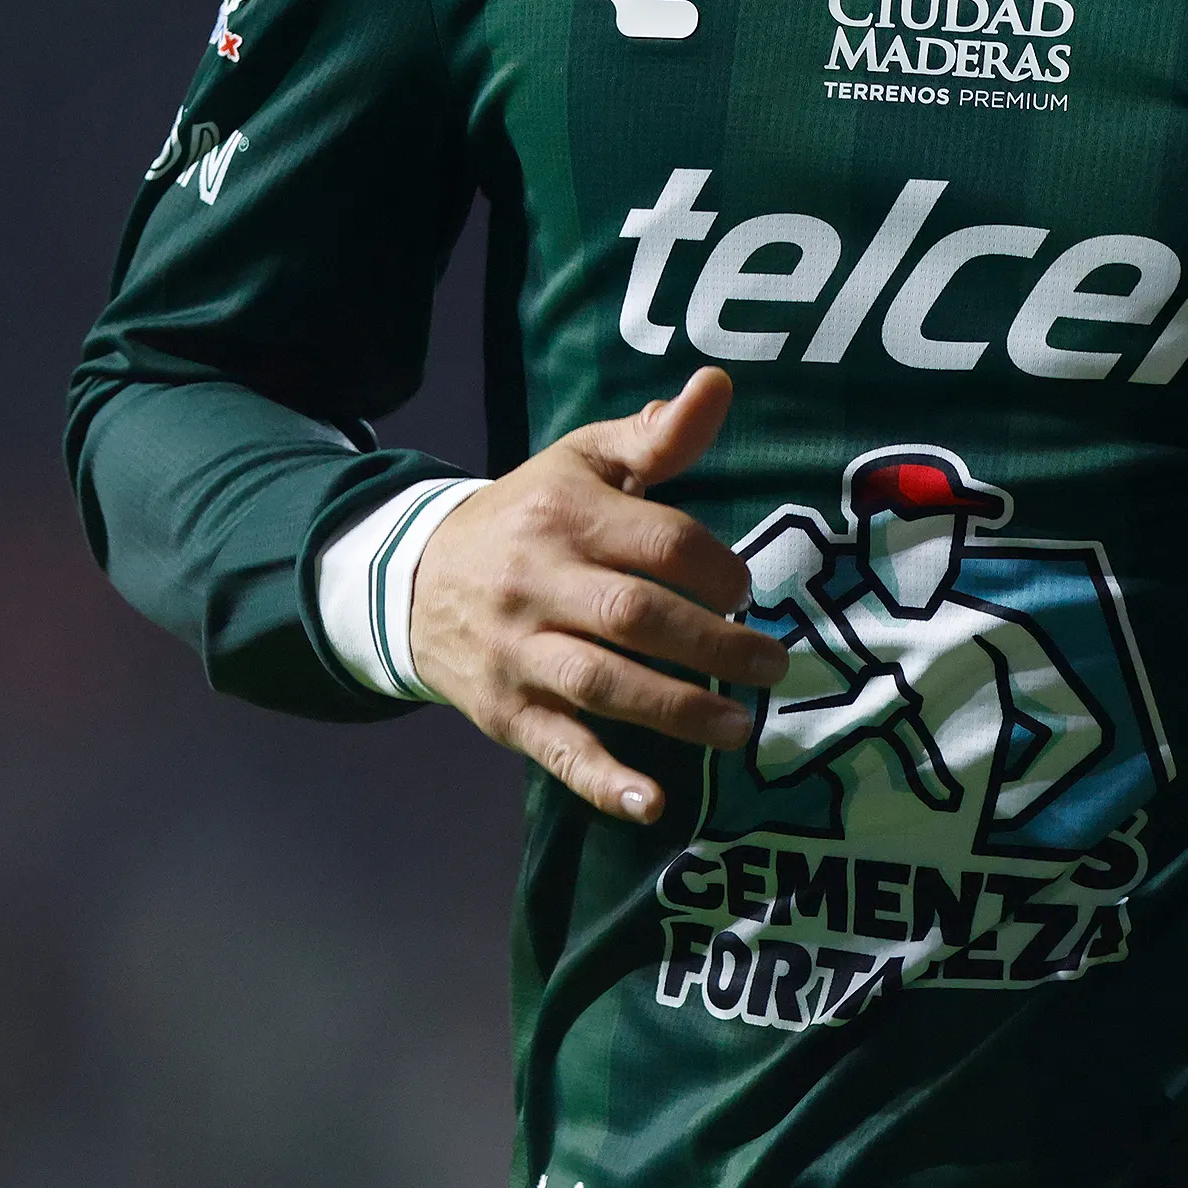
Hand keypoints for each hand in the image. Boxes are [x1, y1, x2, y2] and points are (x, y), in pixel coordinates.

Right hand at [409, 367, 791, 825]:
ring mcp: (520, 654)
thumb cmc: (528, 515)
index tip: (746, 590)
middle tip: (772, 664)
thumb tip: (717, 384)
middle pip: (638, 617)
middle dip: (716, 644)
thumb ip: (657, 435)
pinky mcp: (507, 714)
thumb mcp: (582, 461)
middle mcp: (539, 583)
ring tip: (741, 727)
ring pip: (603, 684)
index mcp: (566, 515)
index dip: (718, 569)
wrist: (415, 578)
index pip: (661, 543)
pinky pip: (559, 749)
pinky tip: (651, 803)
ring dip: (678, 712)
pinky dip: (604, 780)